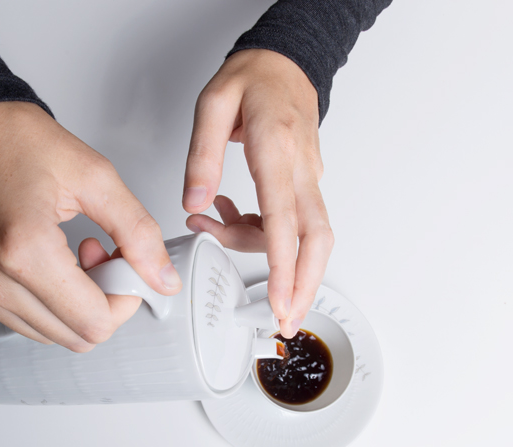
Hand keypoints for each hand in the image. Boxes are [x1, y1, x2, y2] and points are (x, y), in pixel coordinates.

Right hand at [0, 102, 181, 351]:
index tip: (126, 267)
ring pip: (49, 335)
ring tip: (72, 256)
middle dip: (101, 303)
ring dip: (73, 304)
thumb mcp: (95, 177)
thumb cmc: (18, 140)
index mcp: (24, 249)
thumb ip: (137, 233)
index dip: (124, 302)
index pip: (93, 322)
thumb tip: (162, 279)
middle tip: (101, 257)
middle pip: (73, 337)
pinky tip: (49, 262)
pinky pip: (20, 320)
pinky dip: (46, 301)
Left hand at [182, 49, 332, 338]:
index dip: (283, 267)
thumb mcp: (212, 105)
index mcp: (276, 148)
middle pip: (317, 239)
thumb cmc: (252, 78)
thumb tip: (195, 202)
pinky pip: (296, 220)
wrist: (285, 61)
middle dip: (304, 285)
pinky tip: (232, 217)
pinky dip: (268, 234)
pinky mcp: (306, 180)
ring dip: (270, 254)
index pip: (285, 220)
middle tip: (285, 319)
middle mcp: (301, 167)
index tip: (282, 302)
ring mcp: (309, 175)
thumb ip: (202, 156)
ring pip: (308, 234)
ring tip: (216, 228)